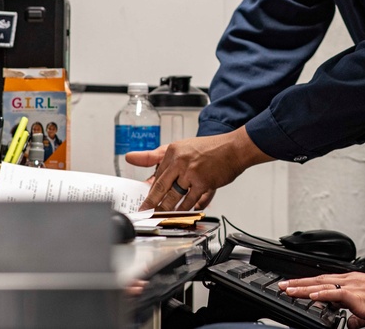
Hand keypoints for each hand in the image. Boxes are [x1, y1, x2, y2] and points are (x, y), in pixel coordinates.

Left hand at [129, 127, 272, 210]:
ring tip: (160, 218)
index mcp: (172, 151)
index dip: (150, 191)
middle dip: (151, 204)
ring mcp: (191, 172)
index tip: (144, 201)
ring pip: (174, 197)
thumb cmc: (210, 148)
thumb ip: (155, 156)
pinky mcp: (203, 182)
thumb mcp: (181, 146)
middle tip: (145, 213)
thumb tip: (130, 157)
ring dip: (166, 210)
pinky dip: (186, 209)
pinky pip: (190, 201)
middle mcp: (180, 161)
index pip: (157, 175)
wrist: (234, 148)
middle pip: (161, 188)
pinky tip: (182, 214)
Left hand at [280, 272, 364, 326]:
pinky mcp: (357, 295)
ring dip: (304, 288)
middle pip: (318, 280)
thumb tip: (350, 323)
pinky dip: (323, 294)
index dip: (307, 284)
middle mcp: (349, 280)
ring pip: (322, 285)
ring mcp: (352, 286)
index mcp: (351, 281)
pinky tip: (312, 296)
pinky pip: (336, 293)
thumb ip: (357, 316)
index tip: (293, 286)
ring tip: (289, 290)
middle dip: (299, 283)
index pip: (323, 281)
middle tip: (282, 285)